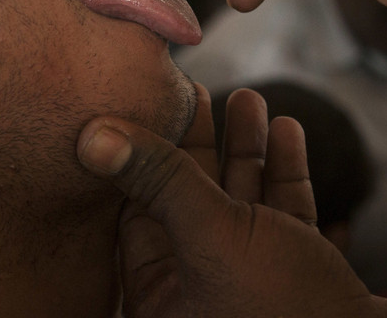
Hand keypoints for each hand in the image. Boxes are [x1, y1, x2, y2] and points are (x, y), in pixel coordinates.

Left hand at [77, 83, 386, 317]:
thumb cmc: (282, 308)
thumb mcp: (211, 234)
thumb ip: (159, 180)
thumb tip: (91, 135)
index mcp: (161, 296)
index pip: (137, 212)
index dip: (142, 155)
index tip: (149, 106)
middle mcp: (199, 291)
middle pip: (189, 200)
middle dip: (199, 141)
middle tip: (197, 90)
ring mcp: (249, 284)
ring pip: (240, 202)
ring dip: (247, 149)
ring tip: (250, 97)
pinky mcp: (295, 278)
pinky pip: (282, 217)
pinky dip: (284, 174)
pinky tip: (287, 129)